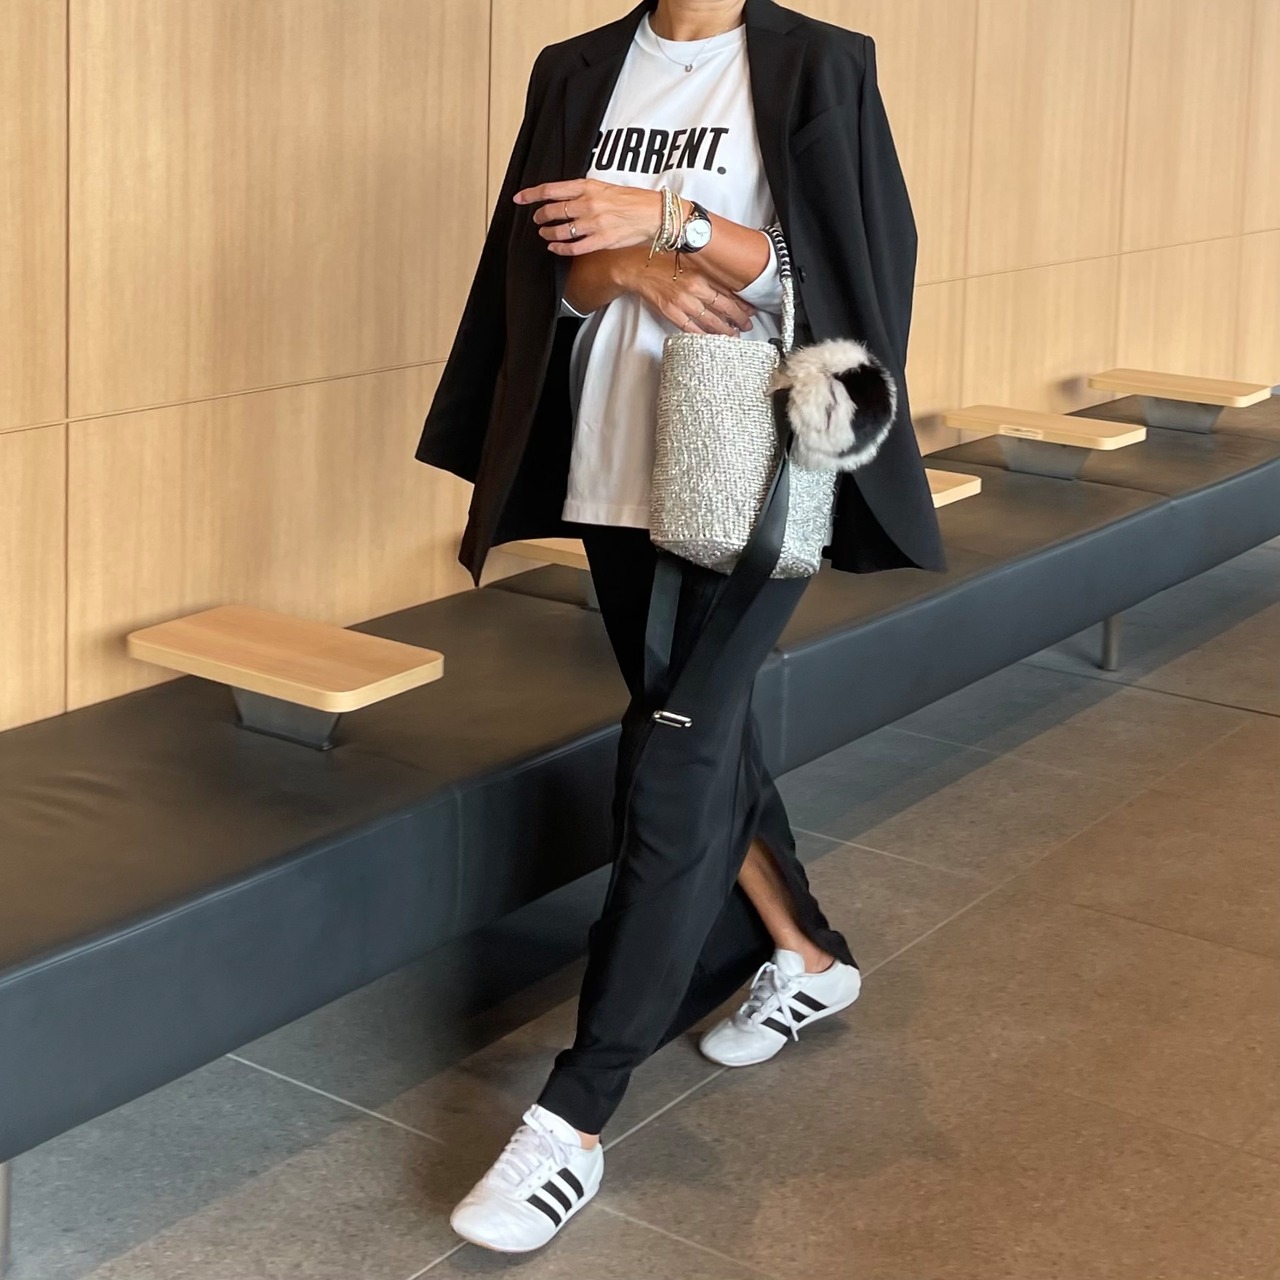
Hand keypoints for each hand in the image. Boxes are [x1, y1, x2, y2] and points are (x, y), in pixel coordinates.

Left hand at [514, 178, 668, 255]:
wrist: (654, 214)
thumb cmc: (633, 200)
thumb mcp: (605, 187)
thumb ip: (584, 192)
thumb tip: (565, 197)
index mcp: (588, 186)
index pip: (551, 189)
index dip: (531, 194)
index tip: (519, 198)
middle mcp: (588, 204)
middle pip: (552, 211)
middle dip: (539, 216)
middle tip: (536, 220)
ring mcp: (594, 223)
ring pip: (560, 230)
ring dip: (548, 233)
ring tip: (544, 233)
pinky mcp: (601, 241)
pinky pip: (573, 247)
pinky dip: (559, 248)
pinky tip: (554, 248)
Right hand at [628, 253, 755, 336]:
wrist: (638, 268)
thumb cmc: (663, 263)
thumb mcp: (690, 262)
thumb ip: (707, 274)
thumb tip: (727, 286)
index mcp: (701, 274)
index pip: (728, 291)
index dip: (742, 303)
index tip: (751, 310)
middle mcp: (695, 288)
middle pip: (724, 307)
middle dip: (738, 319)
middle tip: (747, 326)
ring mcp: (683, 302)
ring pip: (710, 321)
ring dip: (724, 330)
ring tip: (733, 336)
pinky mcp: (671, 312)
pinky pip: (691, 328)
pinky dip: (703, 335)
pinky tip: (711, 339)